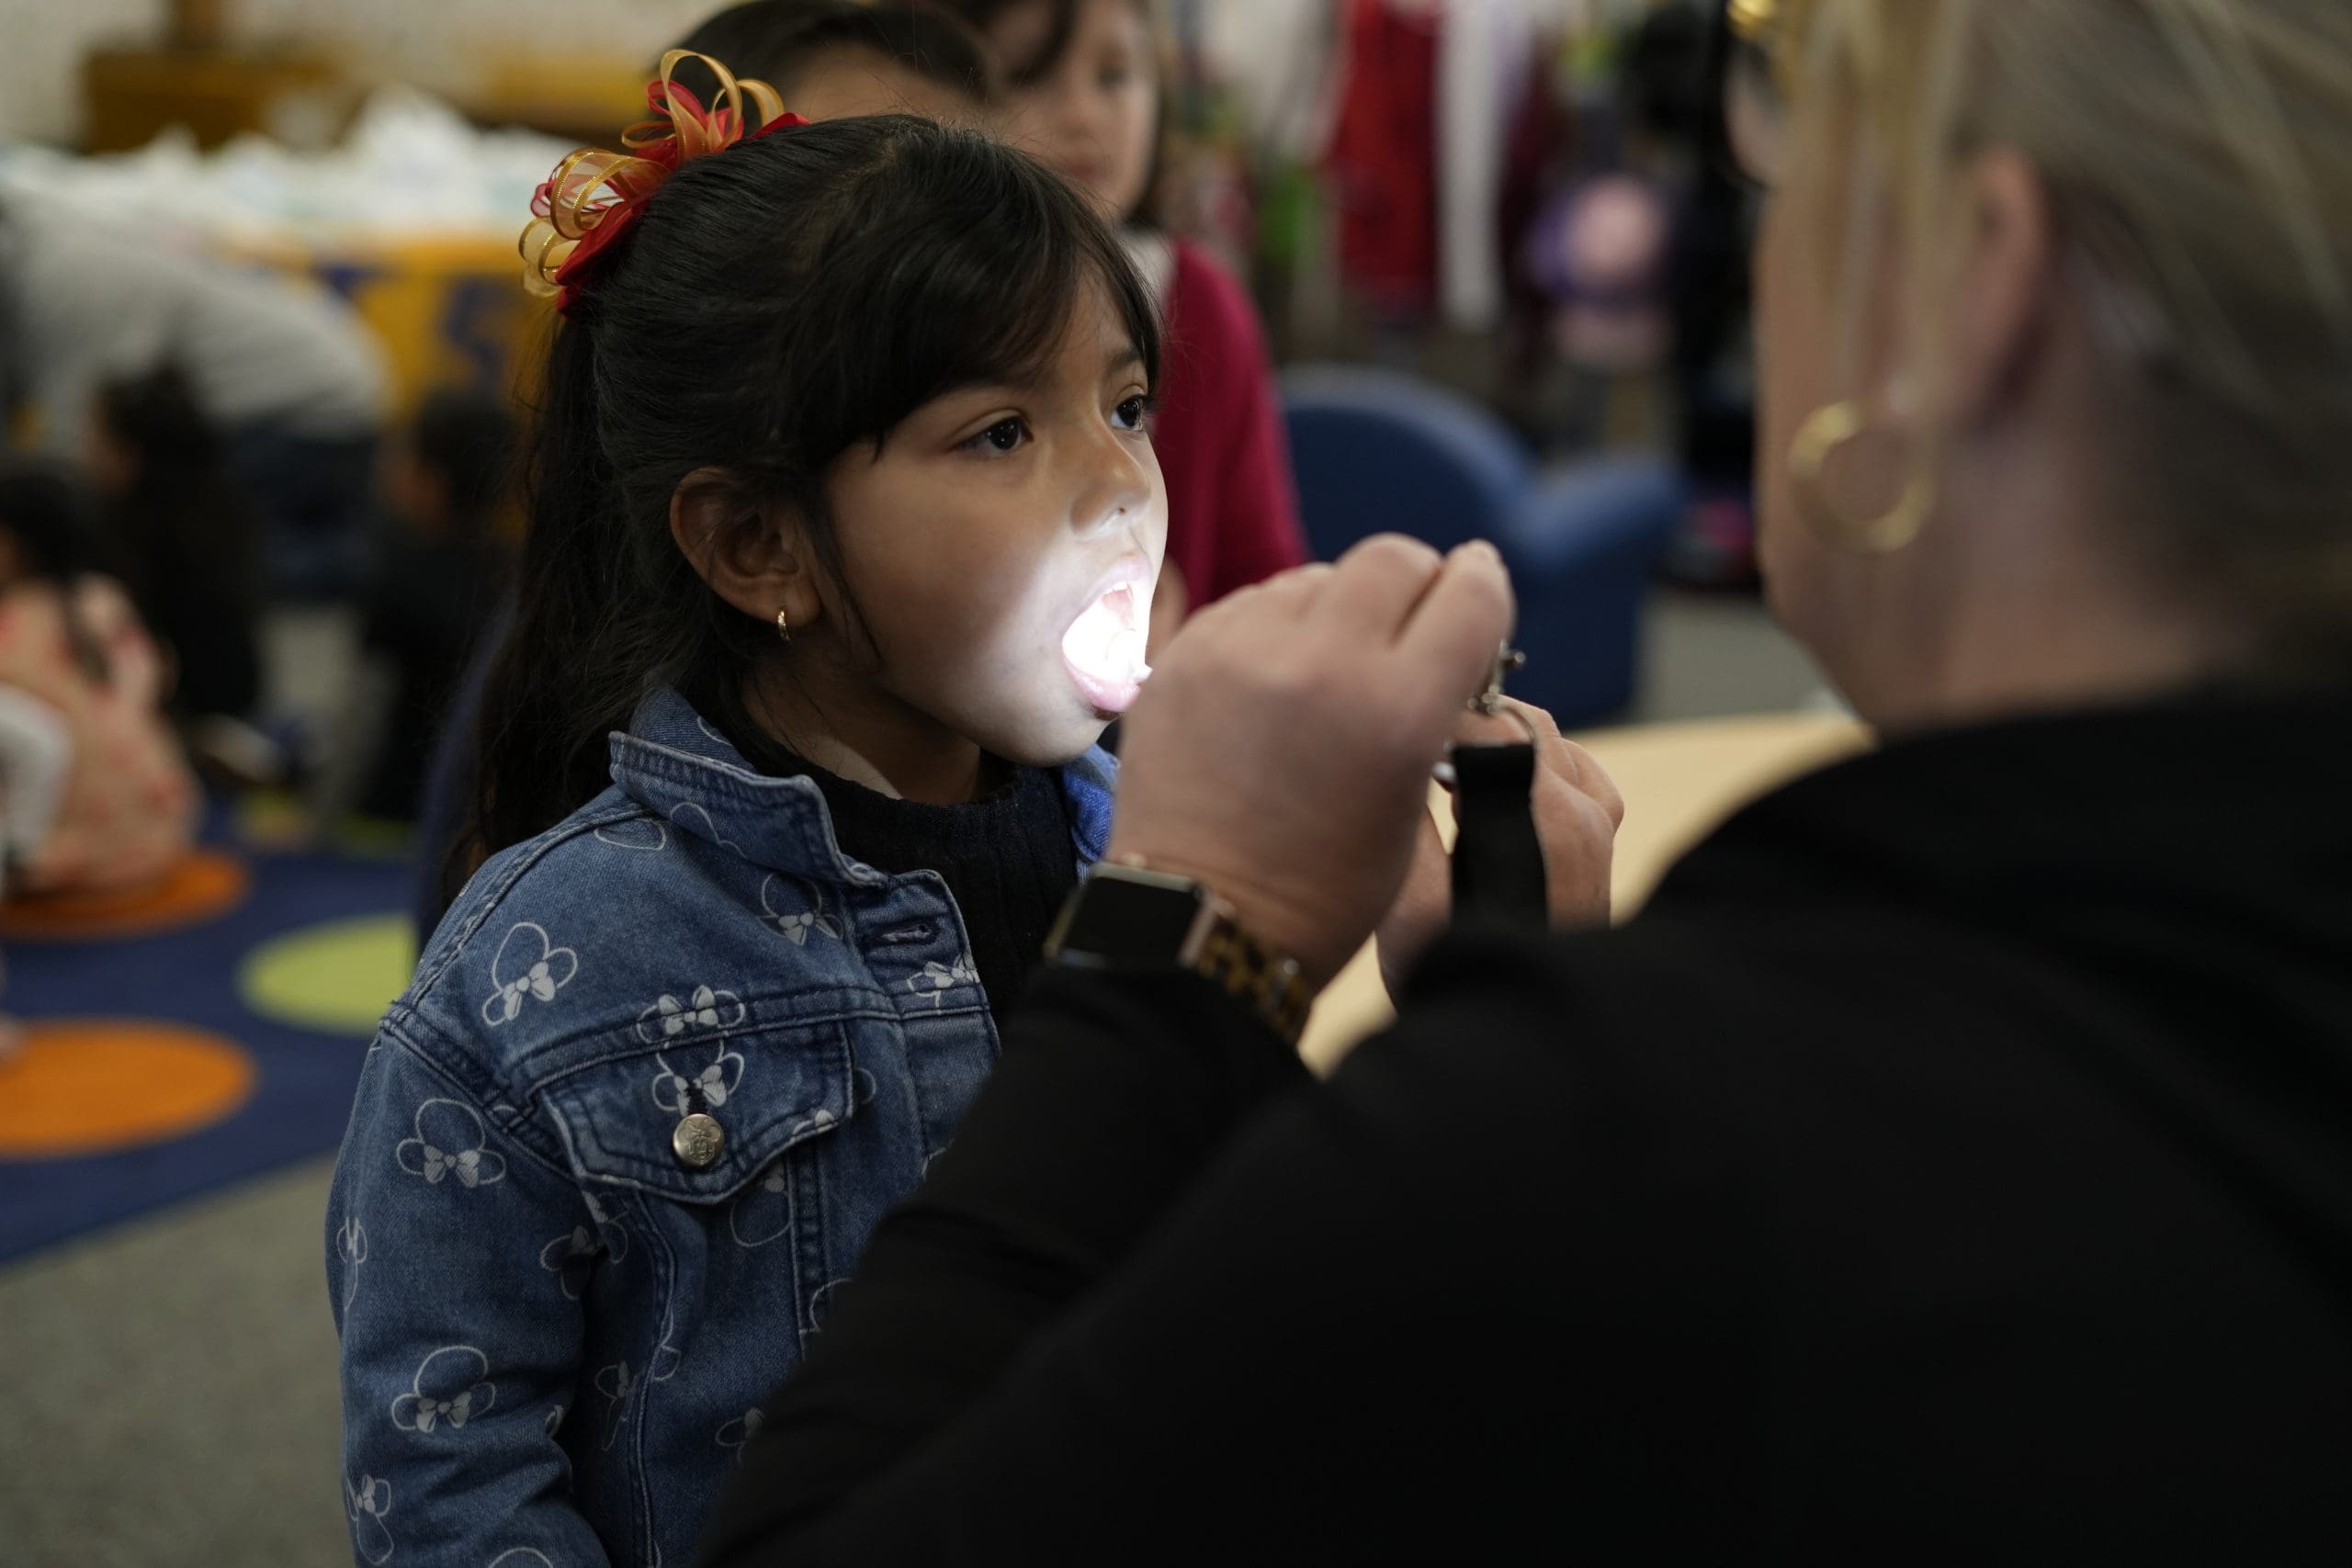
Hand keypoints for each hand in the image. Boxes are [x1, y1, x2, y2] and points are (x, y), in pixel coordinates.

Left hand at [1108, 536, 1513, 989]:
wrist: (1197, 923)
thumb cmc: (1324, 887)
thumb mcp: (1411, 798)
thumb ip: (1432, 701)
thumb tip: (1436, 626)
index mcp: (1395, 709)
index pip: (1470, 591)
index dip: (1483, 589)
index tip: (1477, 596)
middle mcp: (1320, 661)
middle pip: (1395, 557)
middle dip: (1417, 583)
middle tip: (1409, 626)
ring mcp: (1242, 649)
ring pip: (1320, 574)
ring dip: (1341, 606)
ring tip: (1332, 668)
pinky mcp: (1185, 652)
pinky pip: (1254, 604)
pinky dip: (1279, 628)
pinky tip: (1277, 681)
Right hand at [1375, 699, 1624, 994]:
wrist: (1520, 1035)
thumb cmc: (1456, 970)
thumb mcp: (1410, 901)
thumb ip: (1405, 817)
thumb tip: (1399, 750)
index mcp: (1543, 816)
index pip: (1484, 723)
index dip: (1430, 711)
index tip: (1384, 711)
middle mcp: (1584, 812)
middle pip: (1516, 722)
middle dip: (1459, 718)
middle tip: (1405, 728)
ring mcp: (1600, 826)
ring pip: (1547, 738)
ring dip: (1494, 735)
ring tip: (1440, 752)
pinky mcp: (1600, 842)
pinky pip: (1576, 769)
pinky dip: (1534, 758)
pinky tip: (1496, 779)